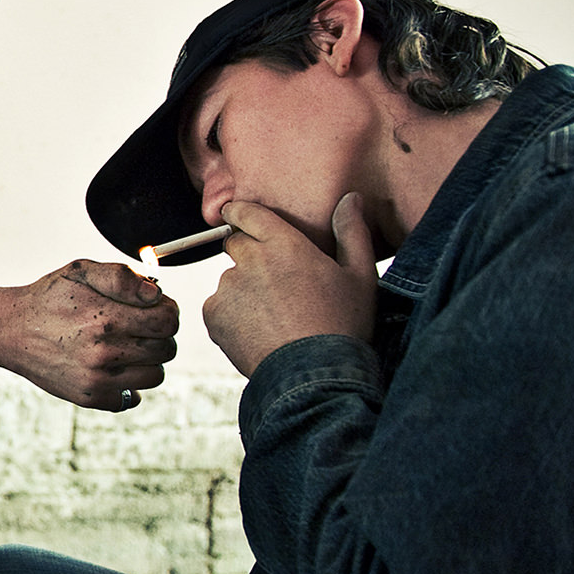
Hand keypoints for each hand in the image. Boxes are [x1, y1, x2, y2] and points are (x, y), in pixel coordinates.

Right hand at [0, 260, 179, 411]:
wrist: (10, 330)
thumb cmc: (50, 297)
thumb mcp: (81, 271)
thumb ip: (122, 277)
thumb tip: (155, 295)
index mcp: (106, 318)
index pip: (168, 321)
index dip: (167, 311)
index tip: (152, 309)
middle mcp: (103, 353)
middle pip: (167, 349)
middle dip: (159, 335)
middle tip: (137, 326)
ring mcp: (97, 379)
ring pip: (156, 375)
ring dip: (148, 360)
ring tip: (126, 347)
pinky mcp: (90, 397)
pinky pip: (134, 398)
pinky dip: (129, 384)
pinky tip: (113, 368)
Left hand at [203, 193, 377, 376]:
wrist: (315, 375)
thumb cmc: (343, 325)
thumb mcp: (361, 276)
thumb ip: (353, 232)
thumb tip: (351, 199)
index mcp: (284, 244)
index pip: (247, 213)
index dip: (241, 213)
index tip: (238, 216)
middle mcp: (250, 260)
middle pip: (236, 245)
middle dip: (250, 257)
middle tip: (275, 285)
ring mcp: (228, 287)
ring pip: (229, 280)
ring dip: (243, 290)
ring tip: (273, 317)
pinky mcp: (213, 315)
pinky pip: (217, 307)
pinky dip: (230, 316)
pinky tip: (258, 332)